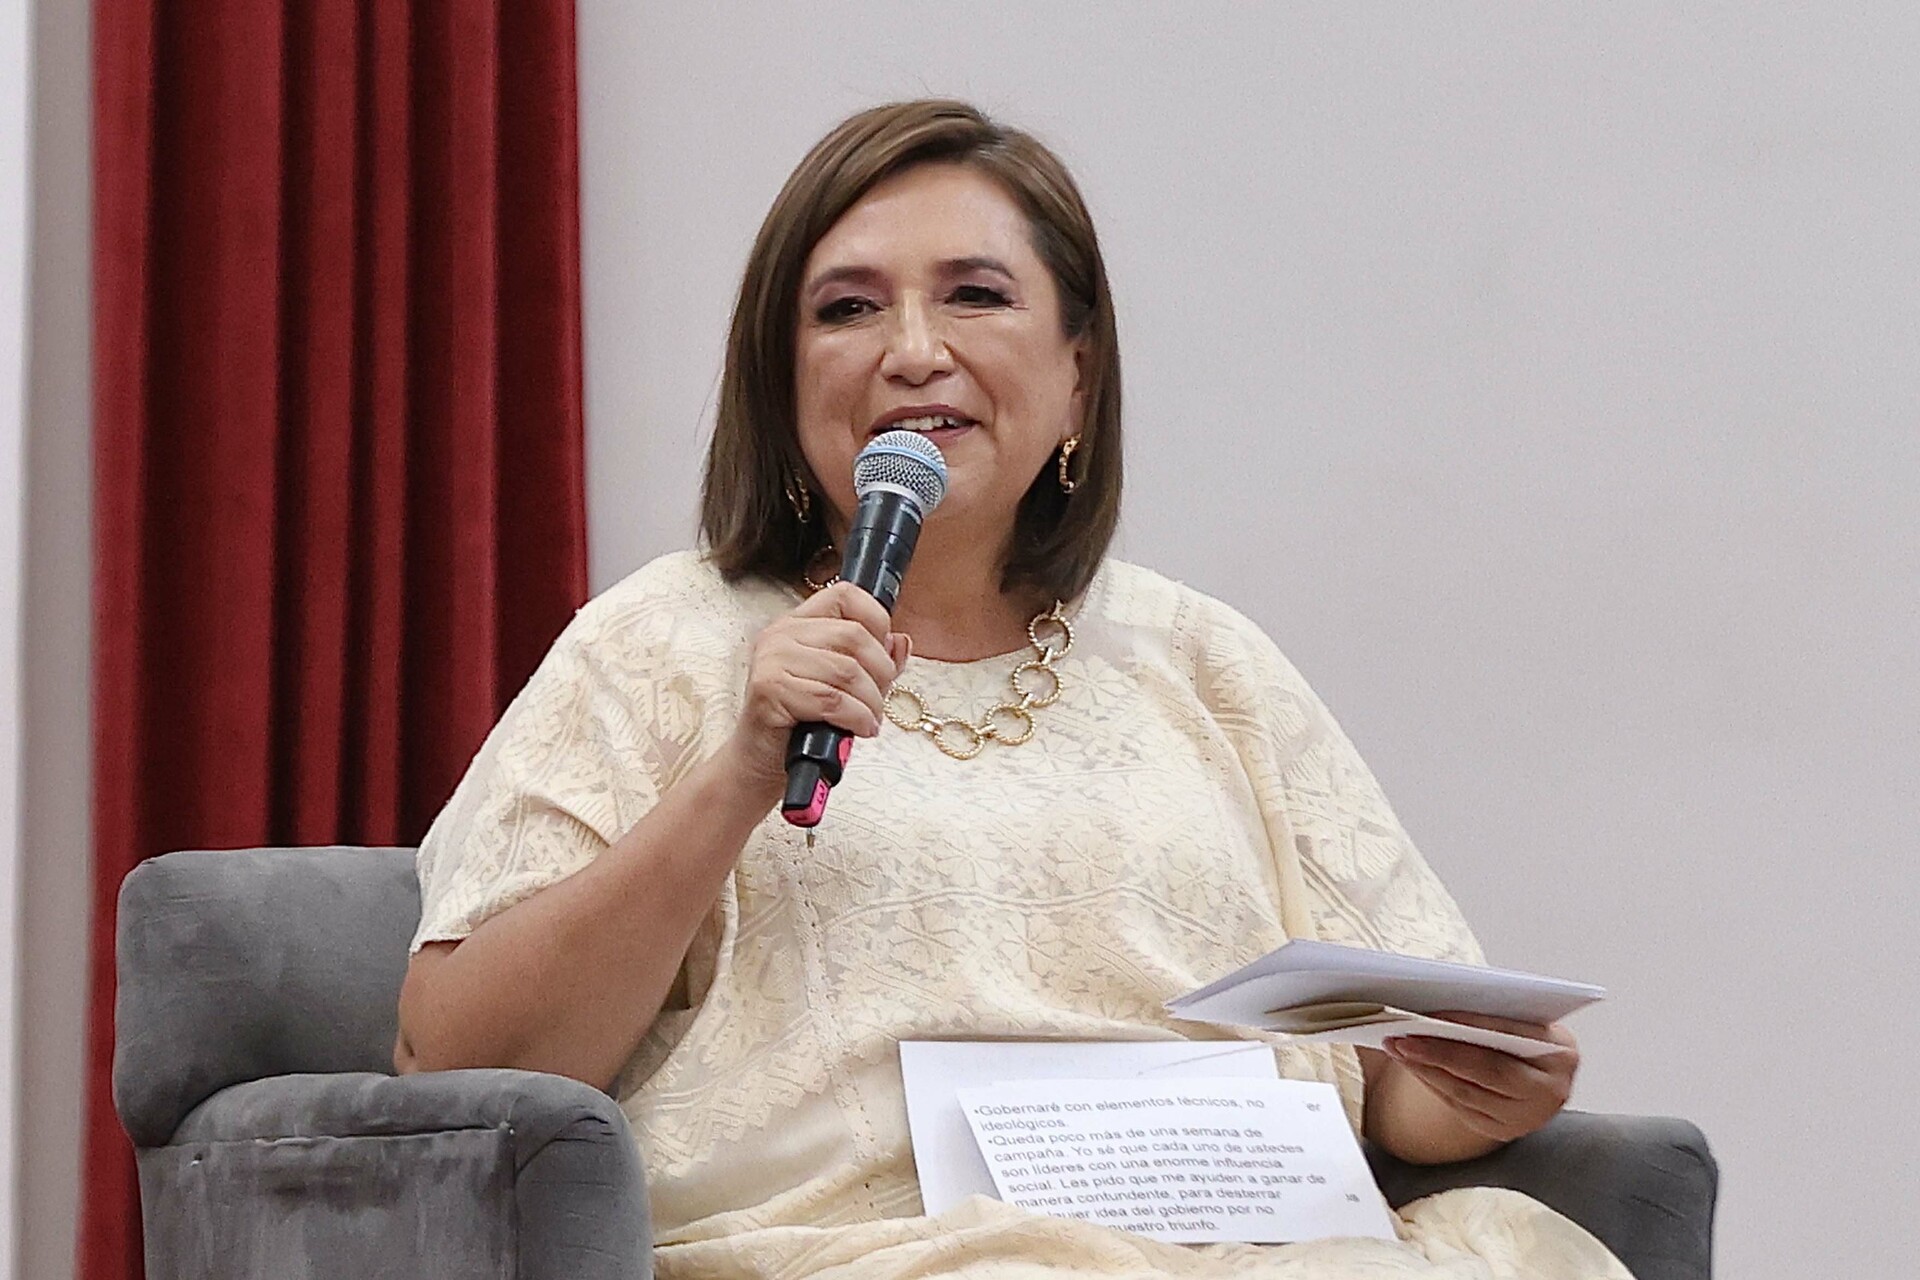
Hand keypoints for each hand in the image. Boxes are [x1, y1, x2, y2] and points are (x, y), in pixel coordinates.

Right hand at [723, 582, 908, 800]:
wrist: (762, 761)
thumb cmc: (803, 721)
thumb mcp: (844, 686)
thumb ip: (874, 660)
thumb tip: (901, 642)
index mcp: (798, 623)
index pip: (845, 595)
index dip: (876, 620)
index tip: (883, 656)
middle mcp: (781, 634)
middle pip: (854, 635)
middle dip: (880, 673)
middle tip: (879, 700)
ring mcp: (772, 659)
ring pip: (847, 671)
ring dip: (871, 702)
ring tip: (870, 720)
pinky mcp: (770, 689)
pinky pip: (831, 699)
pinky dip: (856, 717)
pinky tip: (859, 729)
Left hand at [1383, 1013, 1578, 1144]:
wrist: (1532, 1074)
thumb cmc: (1520, 1035)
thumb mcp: (1520, 1020)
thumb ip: (1493, 1014)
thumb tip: (1437, 1004)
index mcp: (1561, 1050)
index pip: (1510, 1034)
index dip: (1468, 1024)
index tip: (1431, 1014)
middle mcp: (1551, 1089)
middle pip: (1489, 1070)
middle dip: (1440, 1053)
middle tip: (1401, 1038)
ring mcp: (1528, 1116)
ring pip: (1468, 1092)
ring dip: (1426, 1069)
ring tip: (1396, 1048)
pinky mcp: (1502, 1130)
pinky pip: (1459, 1107)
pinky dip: (1433, 1083)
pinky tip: (1412, 1066)